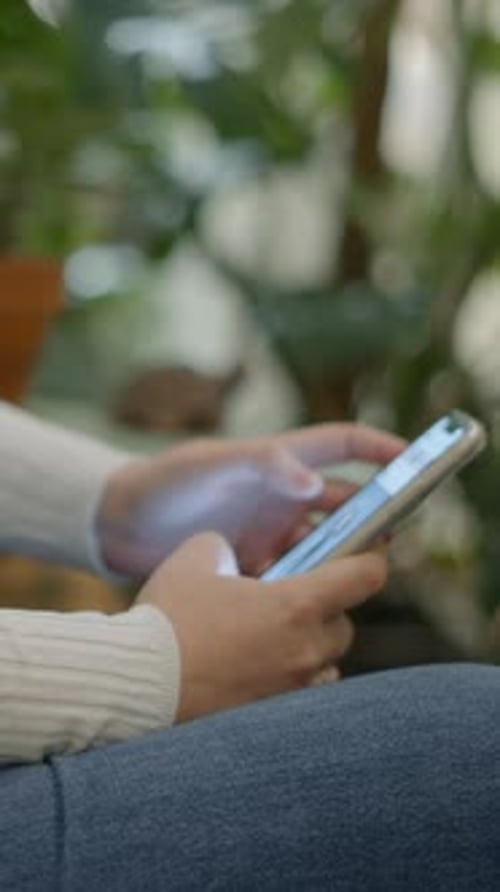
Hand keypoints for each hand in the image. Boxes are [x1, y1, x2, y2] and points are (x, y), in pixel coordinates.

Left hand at [97, 423, 403, 577]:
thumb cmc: (165, 481)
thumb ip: (262, 466)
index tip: (415, 459)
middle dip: (373, 518)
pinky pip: (296, 577)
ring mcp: (273, 531)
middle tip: (391, 542)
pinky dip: (308, 588)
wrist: (120, 525)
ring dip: (342, 560)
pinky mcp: (257, 565)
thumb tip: (315, 485)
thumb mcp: (211, 464)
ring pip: (326, 546)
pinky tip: (312, 605)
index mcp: (280, 461)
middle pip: (346, 504)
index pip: (342, 445)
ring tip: (354, 582)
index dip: (380, 449)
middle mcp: (285, 496)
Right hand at [138, 532, 387, 721]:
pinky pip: (299, 694)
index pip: (366, 576)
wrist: (138, 683)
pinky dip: (287, 678)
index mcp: (296, 606)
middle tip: (288, 598)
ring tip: (268, 639)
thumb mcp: (197, 557)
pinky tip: (252, 670)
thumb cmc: (169, 618)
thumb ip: (228, 547)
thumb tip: (232, 557)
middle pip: (343, 624)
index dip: (371, 557)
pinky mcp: (272, 717)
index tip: (367, 549)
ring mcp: (292, 690)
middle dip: (323, 608)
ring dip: (307, 647)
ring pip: (324, 663)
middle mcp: (305, 650)